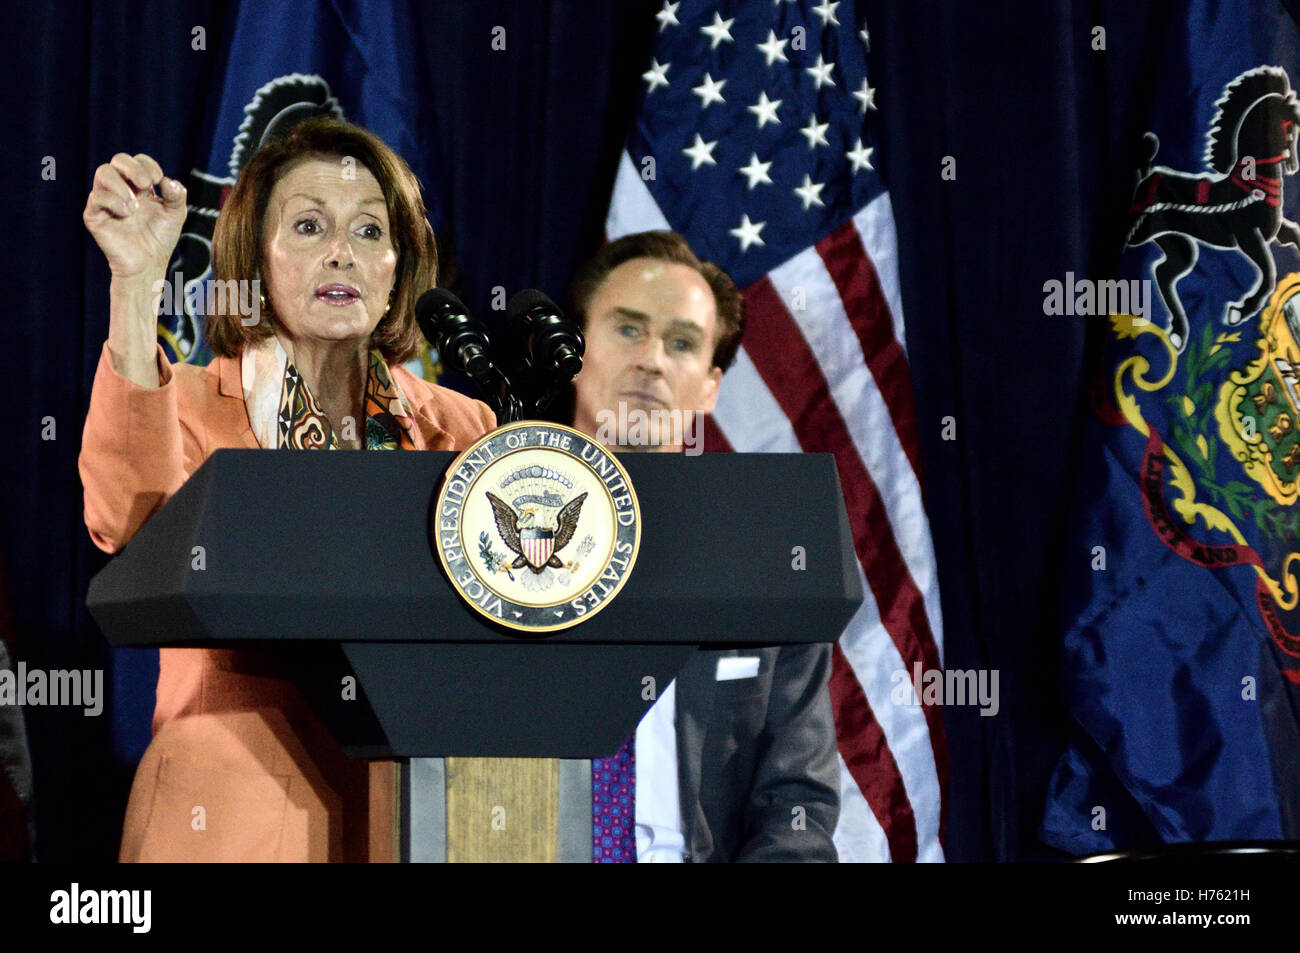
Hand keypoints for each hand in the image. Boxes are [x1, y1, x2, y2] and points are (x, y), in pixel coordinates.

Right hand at [82, 153, 186, 280]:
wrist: (148, 264)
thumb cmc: (160, 239)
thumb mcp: (175, 215)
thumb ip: (177, 195)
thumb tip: (169, 181)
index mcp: (139, 186)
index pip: (138, 161)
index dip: (147, 165)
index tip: (158, 180)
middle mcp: (121, 189)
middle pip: (117, 160)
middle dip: (132, 167)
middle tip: (145, 184)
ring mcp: (106, 200)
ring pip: (103, 173)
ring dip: (121, 185)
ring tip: (135, 206)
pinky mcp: (94, 214)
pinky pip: (96, 197)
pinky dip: (113, 201)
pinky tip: (127, 214)